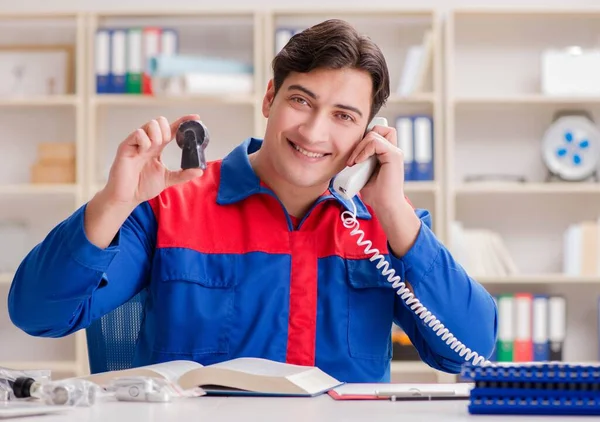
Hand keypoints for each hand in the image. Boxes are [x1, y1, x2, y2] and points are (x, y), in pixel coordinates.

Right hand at [103, 114, 204, 207]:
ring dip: (157, 135)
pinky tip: (143, 152)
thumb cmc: (143, 186)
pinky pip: (138, 133)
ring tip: (153, 149)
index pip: (172, 130)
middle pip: (160, 122)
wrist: (126, 197)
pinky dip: (145, 141)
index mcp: (157, 147)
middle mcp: (148, 142)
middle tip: (164, 144)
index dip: (183, 121)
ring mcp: (136, 143)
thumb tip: (200, 170)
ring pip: (151, 124)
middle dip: (167, 130)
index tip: (196, 117)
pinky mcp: (126, 146)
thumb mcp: (168, 179)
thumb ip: (183, 174)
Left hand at [346, 123, 420, 255]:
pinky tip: (359, 162)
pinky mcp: (394, 156)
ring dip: (360, 146)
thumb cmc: (375, 194)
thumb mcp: (363, 173)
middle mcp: (392, 150)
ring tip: (354, 162)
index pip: (376, 133)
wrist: (384, 206)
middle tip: (352, 159)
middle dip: (361, 139)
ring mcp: (395, 152)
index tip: (353, 155)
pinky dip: (365, 150)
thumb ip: (360, 161)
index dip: (364, 138)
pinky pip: (376, 142)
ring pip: (375, 132)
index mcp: (386, 153)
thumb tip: (346, 156)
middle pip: (378, 127)